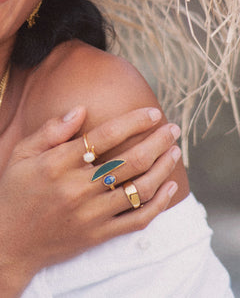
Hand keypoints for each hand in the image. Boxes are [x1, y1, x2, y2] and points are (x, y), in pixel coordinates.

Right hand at [0, 106, 180, 296]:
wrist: (9, 243)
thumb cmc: (15, 194)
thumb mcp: (21, 156)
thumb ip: (50, 131)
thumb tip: (80, 109)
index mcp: (57, 165)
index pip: (105, 136)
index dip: (134, 121)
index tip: (152, 113)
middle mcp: (78, 189)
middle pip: (131, 161)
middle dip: (158, 141)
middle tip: (172, 129)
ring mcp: (91, 215)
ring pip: (140, 189)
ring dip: (163, 168)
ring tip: (174, 152)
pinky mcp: (99, 235)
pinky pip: (136, 220)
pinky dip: (159, 204)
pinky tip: (170, 187)